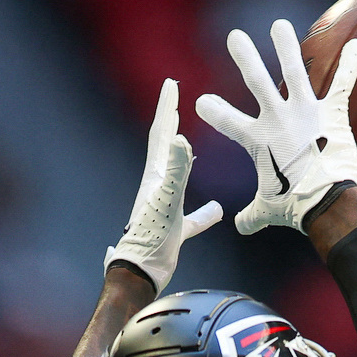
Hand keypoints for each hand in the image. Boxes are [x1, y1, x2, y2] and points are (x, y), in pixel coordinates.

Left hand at [105, 79, 222, 289]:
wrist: (140, 272)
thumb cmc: (151, 238)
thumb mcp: (167, 201)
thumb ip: (177, 171)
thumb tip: (182, 139)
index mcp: (155, 177)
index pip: (162, 135)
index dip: (166, 108)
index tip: (171, 84)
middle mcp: (157, 188)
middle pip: (164, 147)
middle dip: (169, 120)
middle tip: (174, 96)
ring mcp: (163, 207)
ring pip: (176, 175)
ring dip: (182, 155)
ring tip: (188, 141)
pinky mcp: (172, 228)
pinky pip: (191, 215)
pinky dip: (204, 211)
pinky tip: (215, 210)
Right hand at [196, 21, 356, 234]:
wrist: (327, 203)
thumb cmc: (294, 207)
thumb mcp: (266, 210)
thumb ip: (252, 216)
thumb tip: (240, 227)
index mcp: (258, 138)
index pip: (226, 119)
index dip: (213, 110)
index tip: (201, 102)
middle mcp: (278, 118)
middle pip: (256, 81)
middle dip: (245, 58)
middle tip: (235, 36)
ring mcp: (306, 112)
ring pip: (294, 71)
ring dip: (286, 47)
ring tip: (280, 26)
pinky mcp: (333, 114)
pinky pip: (342, 84)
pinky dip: (351, 64)